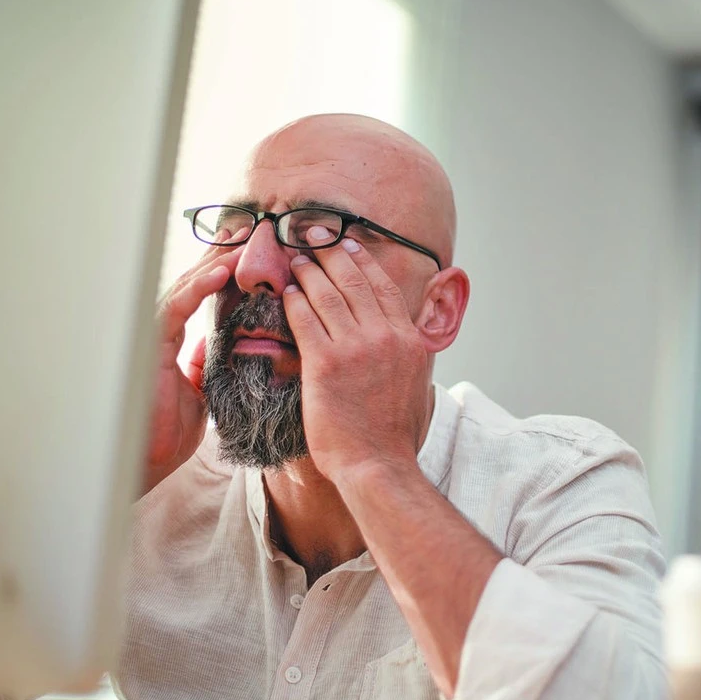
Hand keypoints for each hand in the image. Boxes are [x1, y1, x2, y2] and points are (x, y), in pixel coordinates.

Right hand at [142, 230, 246, 493]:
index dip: (222, 269)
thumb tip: (208, 343)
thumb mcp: (198, 392)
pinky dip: (199, 286)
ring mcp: (152, 334)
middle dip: (221, 253)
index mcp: (173, 338)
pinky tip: (222, 270)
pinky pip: (176, 307)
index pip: (199, 294)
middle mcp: (161, 330)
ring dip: (215, 261)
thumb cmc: (167, 430)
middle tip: (251, 229)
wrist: (148, 459)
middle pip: (192, 281)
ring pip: (184, 285)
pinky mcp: (149, 344)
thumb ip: (200, 365)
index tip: (251, 249)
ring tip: (243, 240)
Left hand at [282, 234, 430, 481]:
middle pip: (354, 282)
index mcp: (407, 341)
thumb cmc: (392, 435)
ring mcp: (356, 348)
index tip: (348, 245)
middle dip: (331, 253)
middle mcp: (385, 337)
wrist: (378, 464)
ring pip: (328, 295)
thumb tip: (400, 341)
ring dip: (308, 272)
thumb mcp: (414, 385)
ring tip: (295, 259)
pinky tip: (285, 293)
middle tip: (314, 236)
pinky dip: (294, 302)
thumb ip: (404, 355)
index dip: (363, 262)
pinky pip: (305, 320)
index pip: (383, 288)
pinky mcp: (326, 364)